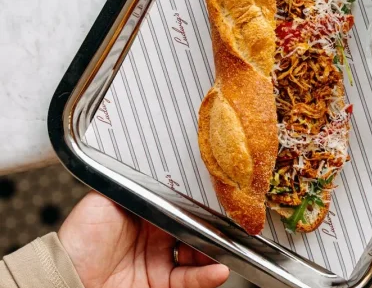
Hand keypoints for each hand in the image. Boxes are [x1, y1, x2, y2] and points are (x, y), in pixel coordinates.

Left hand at [58, 192, 228, 287]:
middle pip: (195, 229)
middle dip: (213, 227)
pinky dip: (207, 276)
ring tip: (226, 247)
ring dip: (215, 251)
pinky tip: (218, 269)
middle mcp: (157, 236)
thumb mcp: (105, 199)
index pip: (182, 206)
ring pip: (199, 254)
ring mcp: (160, 262)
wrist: (67, 278)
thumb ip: (133, 186)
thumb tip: (159, 173)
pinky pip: (190, 280)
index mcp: (147, 213)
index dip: (199, 204)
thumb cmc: (80, 238)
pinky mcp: (162, 284)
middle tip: (225, 224)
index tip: (215, 199)